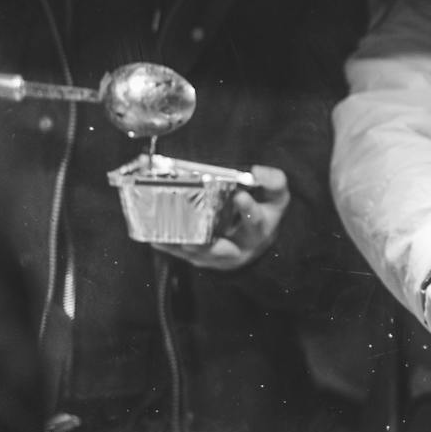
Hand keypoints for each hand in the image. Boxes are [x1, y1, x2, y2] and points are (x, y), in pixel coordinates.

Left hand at [153, 165, 289, 270]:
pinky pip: (182, 255)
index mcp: (259, 231)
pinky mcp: (202, 259)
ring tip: (165, 228)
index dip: (248, 210)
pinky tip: (153, 236)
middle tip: (190, 232)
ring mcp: (219, 258)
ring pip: (198, 253)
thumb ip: (273, 181)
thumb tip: (256, 172)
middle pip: (222, 249)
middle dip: (206, 242)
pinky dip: (168, 245)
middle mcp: (239, 249)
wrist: (257, 241)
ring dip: (181, 242)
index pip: (256, 221)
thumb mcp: (276, 197)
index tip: (241, 195)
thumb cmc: (264, 214)